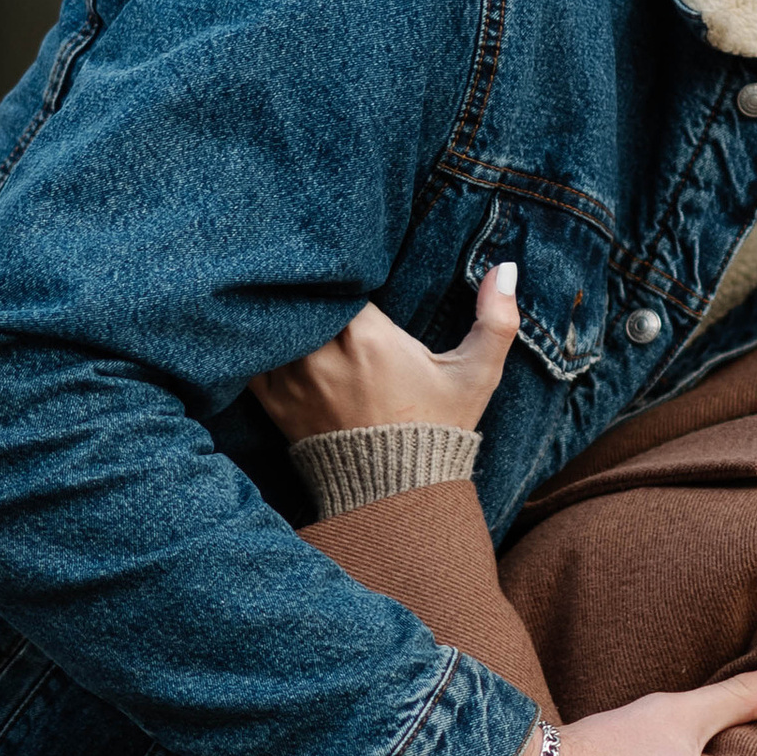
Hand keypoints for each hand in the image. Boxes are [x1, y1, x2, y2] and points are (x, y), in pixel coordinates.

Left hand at [251, 262, 519, 442]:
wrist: (395, 496)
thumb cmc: (438, 429)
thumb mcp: (476, 375)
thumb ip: (496, 319)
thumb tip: (508, 267)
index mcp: (367, 338)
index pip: (335, 276)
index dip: (336, 263)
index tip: (344, 259)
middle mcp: (322, 355)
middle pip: (299, 293)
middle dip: (305, 278)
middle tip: (306, 260)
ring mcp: (292, 379)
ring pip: (272, 320)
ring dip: (279, 305)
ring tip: (283, 288)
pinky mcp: (273, 401)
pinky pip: (248, 356)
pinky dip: (256, 338)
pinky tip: (265, 325)